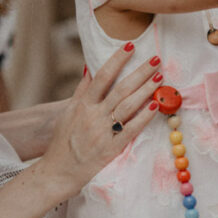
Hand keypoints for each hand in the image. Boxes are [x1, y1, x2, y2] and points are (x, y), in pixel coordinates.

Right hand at [38, 44, 160, 198]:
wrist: (57, 171)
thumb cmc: (63, 141)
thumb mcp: (68, 112)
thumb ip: (82, 90)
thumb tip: (89, 67)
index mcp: (82, 105)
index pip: (102, 76)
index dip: (117, 60)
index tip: (131, 46)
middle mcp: (93, 116)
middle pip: (120, 89)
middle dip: (140, 72)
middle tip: (156, 59)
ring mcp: (103, 132)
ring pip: (128, 106)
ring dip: (145, 90)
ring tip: (160, 77)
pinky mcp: (111, 149)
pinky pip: (131, 130)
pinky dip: (143, 117)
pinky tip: (155, 105)